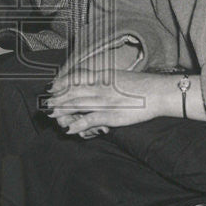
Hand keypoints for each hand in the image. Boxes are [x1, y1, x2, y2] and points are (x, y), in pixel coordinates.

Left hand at [46, 67, 168, 134]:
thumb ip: (105, 79)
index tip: (52, 87)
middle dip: (58, 98)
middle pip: (73, 92)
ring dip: (62, 111)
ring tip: (52, 115)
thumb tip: (93, 80)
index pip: (76, 78)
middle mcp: (100, 87)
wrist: (158, 92)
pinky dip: (78, 125)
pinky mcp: (111, 115)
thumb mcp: (119, 76)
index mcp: (102, 77)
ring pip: (77, 105)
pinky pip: (90, 120)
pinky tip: (69, 129)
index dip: (62, 83)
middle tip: (46, 104)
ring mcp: (105, 101)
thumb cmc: (141, 85)